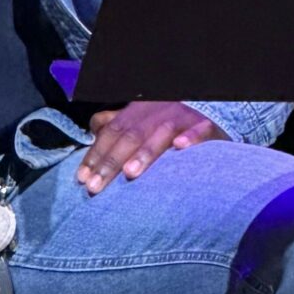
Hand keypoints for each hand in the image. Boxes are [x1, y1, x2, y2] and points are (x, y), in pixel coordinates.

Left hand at [77, 101, 226, 192]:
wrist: (211, 106)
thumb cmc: (170, 118)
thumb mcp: (141, 116)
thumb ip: (118, 123)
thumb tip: (94, 130)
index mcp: (138, 111)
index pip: (111, 131)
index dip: (95, 154)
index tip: (82, 178)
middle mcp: (157, 111)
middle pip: (130, 136)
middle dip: (111, 162)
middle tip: (96, 187)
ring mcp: (182, 117)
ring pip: (161, 134)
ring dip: (146, 153)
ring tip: (130, 173)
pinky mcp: (207, 124)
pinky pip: (200, 129)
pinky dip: (191, 138)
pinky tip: (181, 148)